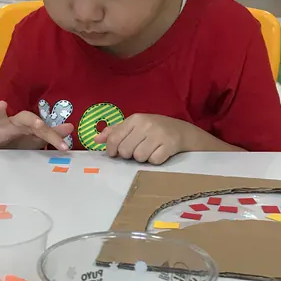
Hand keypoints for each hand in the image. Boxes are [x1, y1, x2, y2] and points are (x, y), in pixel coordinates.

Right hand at [0, 101, 72, 150]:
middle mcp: (15, 123)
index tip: (64, 146)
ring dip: (0, 111)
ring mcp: (0, 128)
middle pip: (25, 118)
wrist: (4, 154)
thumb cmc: (22, 143)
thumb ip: (54, 133)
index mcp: (29, 124)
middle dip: (34, 122)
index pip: (43, 127)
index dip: (53, 136)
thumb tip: (71, 127)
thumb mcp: (38, 139)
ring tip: (1, 104)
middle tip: (41, 125)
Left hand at [98, 114, 240, 163]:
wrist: (183, 132)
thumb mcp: (136, 126)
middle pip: (125, 150)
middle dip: (129, 155)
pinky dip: (155, 161)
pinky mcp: (170, 145)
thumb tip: (96, 139)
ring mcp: (159, 135)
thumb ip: (115, 131)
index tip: (115, 154)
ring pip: (139, 157)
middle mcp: (146, 125)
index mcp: (136, 119)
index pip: (114, 138)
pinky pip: (154, 161)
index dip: (112, 150)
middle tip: (137, 151)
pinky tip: (159, 154)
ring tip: (149, 152)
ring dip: (143, 159)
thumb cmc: (155, 130)